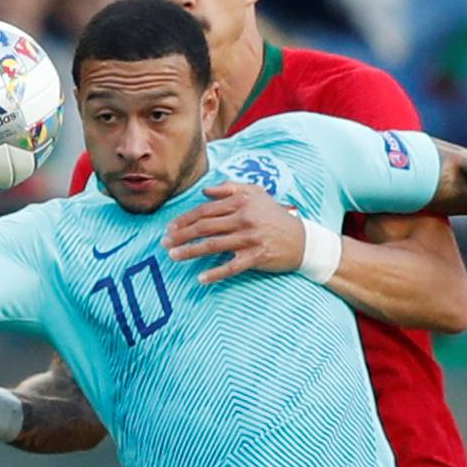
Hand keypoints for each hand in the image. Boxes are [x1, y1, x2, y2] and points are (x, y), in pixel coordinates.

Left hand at [163, 181, 304, 284]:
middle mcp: (244, 218)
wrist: (301, 239)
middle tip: (164, 243)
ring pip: (213, 245)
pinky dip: (215, 273)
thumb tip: (205, 191)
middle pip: (205, 227)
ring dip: (190, 251)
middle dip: (181, 235)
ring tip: (173, 256)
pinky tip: (200, 279)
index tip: (170, 228)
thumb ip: (230, 188)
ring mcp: (250, 238)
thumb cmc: (274, 215)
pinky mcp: (257, 256)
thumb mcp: (255, 194)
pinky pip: (231, 266)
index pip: (205, 210)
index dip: (184, 219)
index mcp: (240, 202)